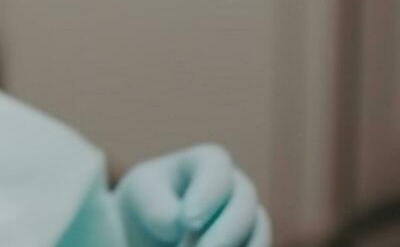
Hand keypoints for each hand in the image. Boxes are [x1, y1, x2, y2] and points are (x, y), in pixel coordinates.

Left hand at [117, 144, 270, 246]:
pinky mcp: (253, 240)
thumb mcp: (142, 197)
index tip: (187, 221)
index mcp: (206, 161)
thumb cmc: (146, 203)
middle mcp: (236, 185)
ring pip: (258, 232)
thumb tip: (177, 224)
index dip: (207, 193)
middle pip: (245, 203)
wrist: (153, 230)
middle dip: (225, 232)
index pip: (217, 167)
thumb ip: (158, 207)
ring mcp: (250, 214)